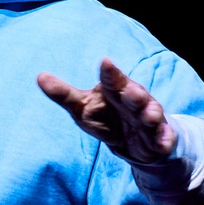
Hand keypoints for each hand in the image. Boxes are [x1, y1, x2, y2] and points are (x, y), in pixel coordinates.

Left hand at [37, 58, 176, 163]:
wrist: (134, 142)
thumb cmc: (106, 117)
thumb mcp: (82, 107)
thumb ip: (63, 94)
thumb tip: (39, 76)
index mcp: (116, 89)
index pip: (112, 78)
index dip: (110, 72)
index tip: (105, 62)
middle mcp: (136, 100)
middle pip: (136, 94)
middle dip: (135, 93)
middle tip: (130, 92)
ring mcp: (150, 118)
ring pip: (152, 114)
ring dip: (152, 114)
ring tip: (150, 116)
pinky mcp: (160, 137)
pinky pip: (164, 138)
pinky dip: (164, 139)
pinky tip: (163, 142)